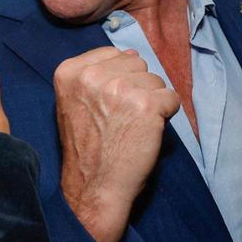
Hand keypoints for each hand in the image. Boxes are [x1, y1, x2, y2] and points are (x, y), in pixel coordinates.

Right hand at [54, 48, 179, 241]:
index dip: (118, 80)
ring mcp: (119, 88)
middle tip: (121, 119)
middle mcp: (92, 75)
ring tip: (131, 127)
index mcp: (69, 71)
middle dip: (136, 88)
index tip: (108, 106)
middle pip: (136, 64)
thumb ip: (96, 76)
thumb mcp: (75, 103)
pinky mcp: (146, 104)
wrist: (93, 186)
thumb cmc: (87, 148)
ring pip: (155, 80)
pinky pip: (172, 98)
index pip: (113, 55)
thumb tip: (132, 54)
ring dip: (151, 102)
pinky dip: (166, 116)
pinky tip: (145, 132)